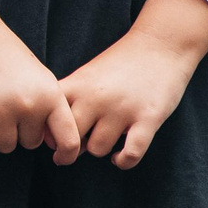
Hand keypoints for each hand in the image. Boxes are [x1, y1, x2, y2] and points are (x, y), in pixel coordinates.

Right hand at [0, 0, 81, 163]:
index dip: (66, 154)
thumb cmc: (7, 56)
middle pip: (31, 144)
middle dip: (21, 131)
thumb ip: (53, 108)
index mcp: (51, 96)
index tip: (58, 158)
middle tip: (8, 106)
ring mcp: (0, 110)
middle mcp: (28, 106)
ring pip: (6, 146)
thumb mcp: (41, 78)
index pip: (69, 141)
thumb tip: (56, 144)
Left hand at [58, 0, 207, 168]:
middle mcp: (95, 98)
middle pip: (70, 138)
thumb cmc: (119, 64)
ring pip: (97, 149)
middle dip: (70, 149)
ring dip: (100, 150)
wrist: (159, 46)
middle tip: (74, 151)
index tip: (52, 140)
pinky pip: (130, 154)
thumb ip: (68, 99)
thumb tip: (50, 135)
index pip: (49, 118)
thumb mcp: (86, 74)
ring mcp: (121, 109)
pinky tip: (120, 157)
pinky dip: (123, 161)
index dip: (48, 134)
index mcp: (77, 85)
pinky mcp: (148, 119)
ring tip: (104, 143)